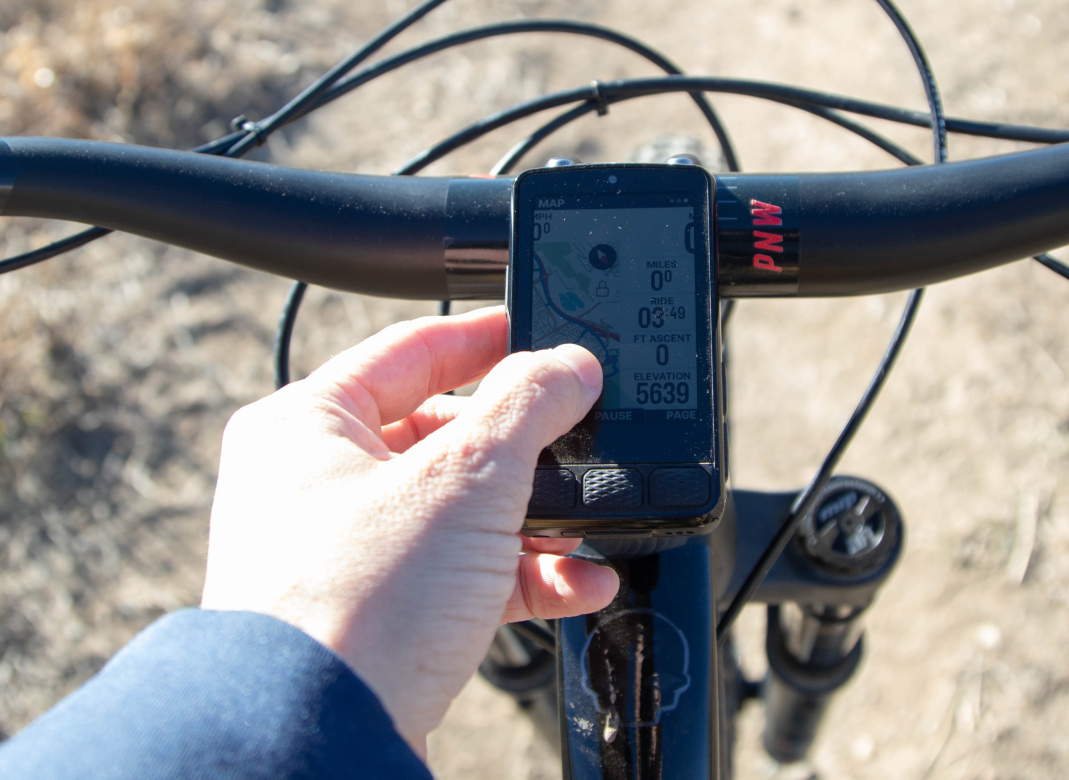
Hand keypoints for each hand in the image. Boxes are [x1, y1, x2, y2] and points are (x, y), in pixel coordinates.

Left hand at [200, 306, 618, 756]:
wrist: (318, 742)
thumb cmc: (355, 605)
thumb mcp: (464, 480)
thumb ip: (529, 406)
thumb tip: (571, 365)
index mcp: (308, 425)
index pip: (411, 350)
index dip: (487, 338)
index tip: (544, 335)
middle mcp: (316, 485)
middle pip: (444, 436)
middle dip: (523, 451)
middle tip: (579, 441)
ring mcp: (346, 554)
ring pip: (459, 513)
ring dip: (533, 522)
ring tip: (585, 528)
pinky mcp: (377, 616)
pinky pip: (461, 576)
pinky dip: (521, 577)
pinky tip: (579, 584)